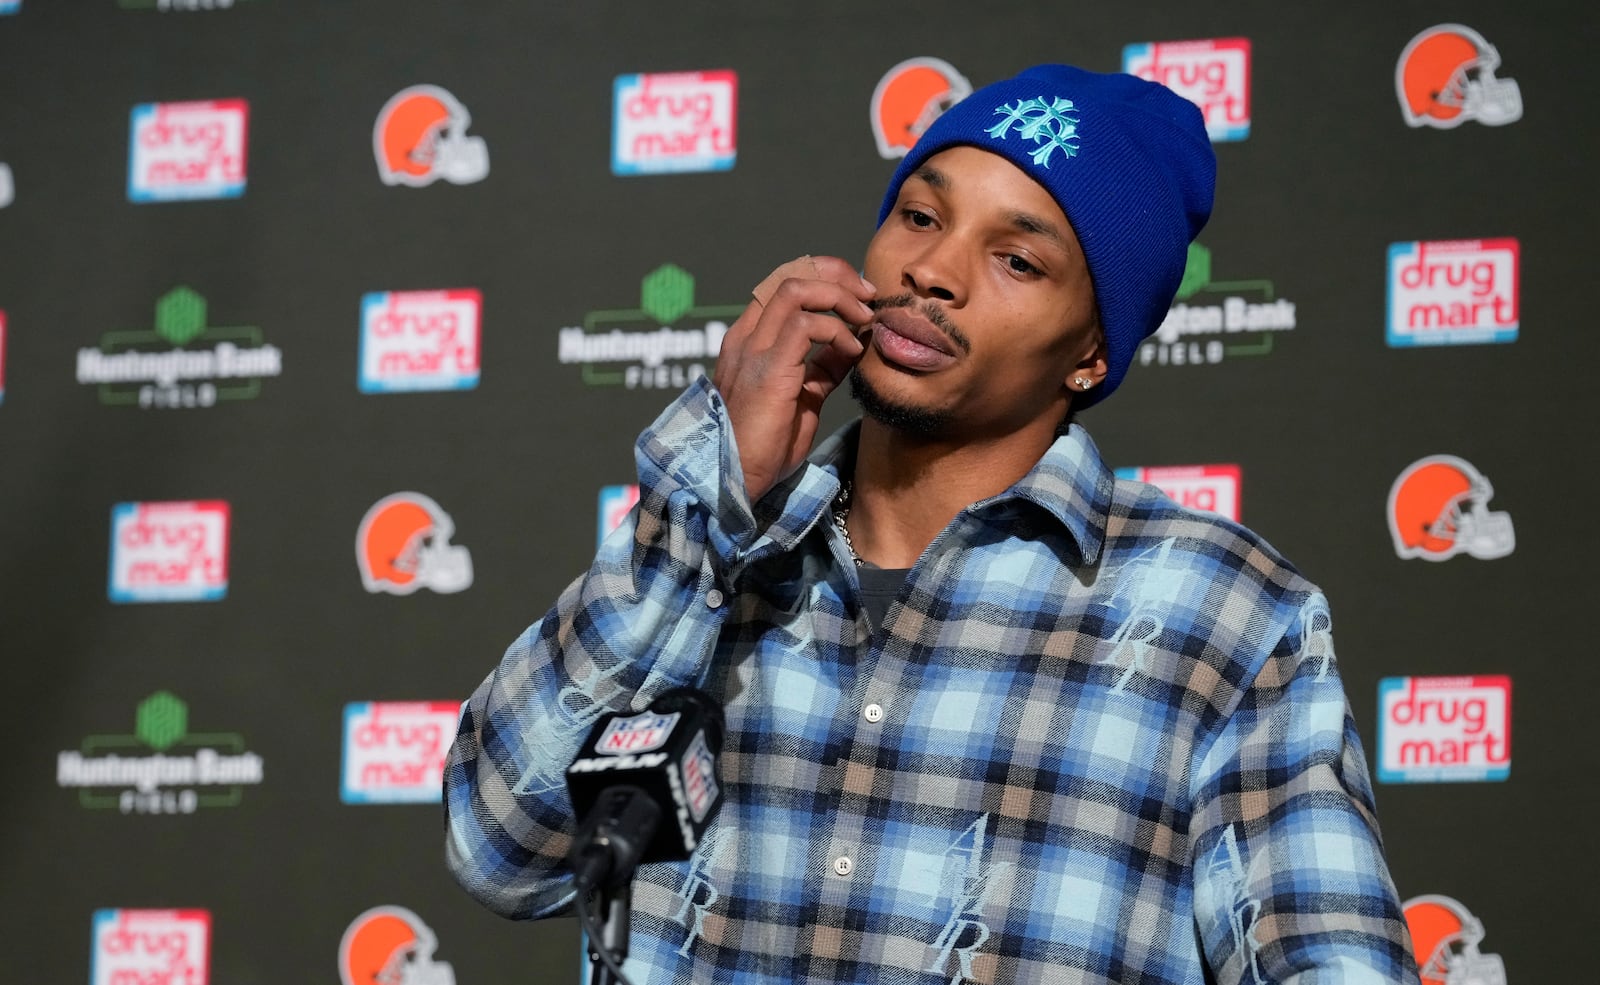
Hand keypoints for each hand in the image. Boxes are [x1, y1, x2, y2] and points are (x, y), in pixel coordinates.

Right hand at [713, 256, 875, 501]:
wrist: (738, 479)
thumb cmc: (766, 447)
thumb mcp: (802, 398)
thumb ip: (822, 368)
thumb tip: (852, 344)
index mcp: (749, 341)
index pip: (784, 284)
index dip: (825, 278)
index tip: (858, 295)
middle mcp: (746, 337)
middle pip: (790, 274)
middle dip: (837, 275)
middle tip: (868, 296)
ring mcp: (753, 349)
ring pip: (797, 288)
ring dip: (840, 297)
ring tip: (864, 319)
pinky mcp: (768, 368)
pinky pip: (807, 325)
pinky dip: (838, 330)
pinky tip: (852, 350)